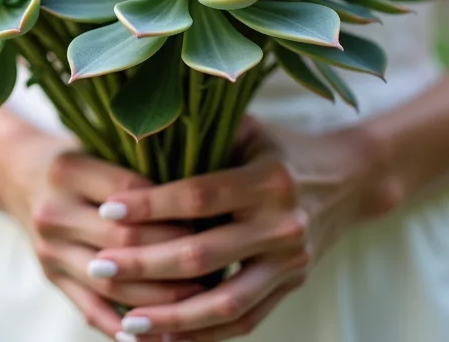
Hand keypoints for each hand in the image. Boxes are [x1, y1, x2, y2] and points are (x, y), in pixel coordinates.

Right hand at [0, 133, 202, 338]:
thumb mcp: (102, 144)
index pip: (133, 193)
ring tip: (202, 299)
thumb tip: (207, 189)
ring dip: (159, 297)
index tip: (216, 214)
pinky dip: (125, 327)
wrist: (18, 175)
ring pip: (112, 284)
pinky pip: (92, 310)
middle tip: (220, 260)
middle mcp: (53, 213)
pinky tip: (158, 333)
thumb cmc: (79, 154)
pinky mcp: (52, 278)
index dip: (175, 207)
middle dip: (175, 254)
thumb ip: (142, 162)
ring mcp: (49, 251)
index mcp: (69, 170)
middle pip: (124, 242)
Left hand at [86, 118, 397, 340]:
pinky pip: (244, 321)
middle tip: (99, 267)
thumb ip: (199, 136)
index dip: (151, 205)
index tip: (107, 209)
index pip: (199, 196)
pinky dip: (203, 335)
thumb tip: (130, 136)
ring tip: (127, 325)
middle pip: (204, 253)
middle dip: (145, 264)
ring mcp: (291, 261)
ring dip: (172, 318)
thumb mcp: (247, 128)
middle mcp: (283, 223)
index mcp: (269, 177)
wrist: (349, 179)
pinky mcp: (292, 285)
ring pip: (225, 302)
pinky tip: (162, 338)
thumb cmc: (277, 146)